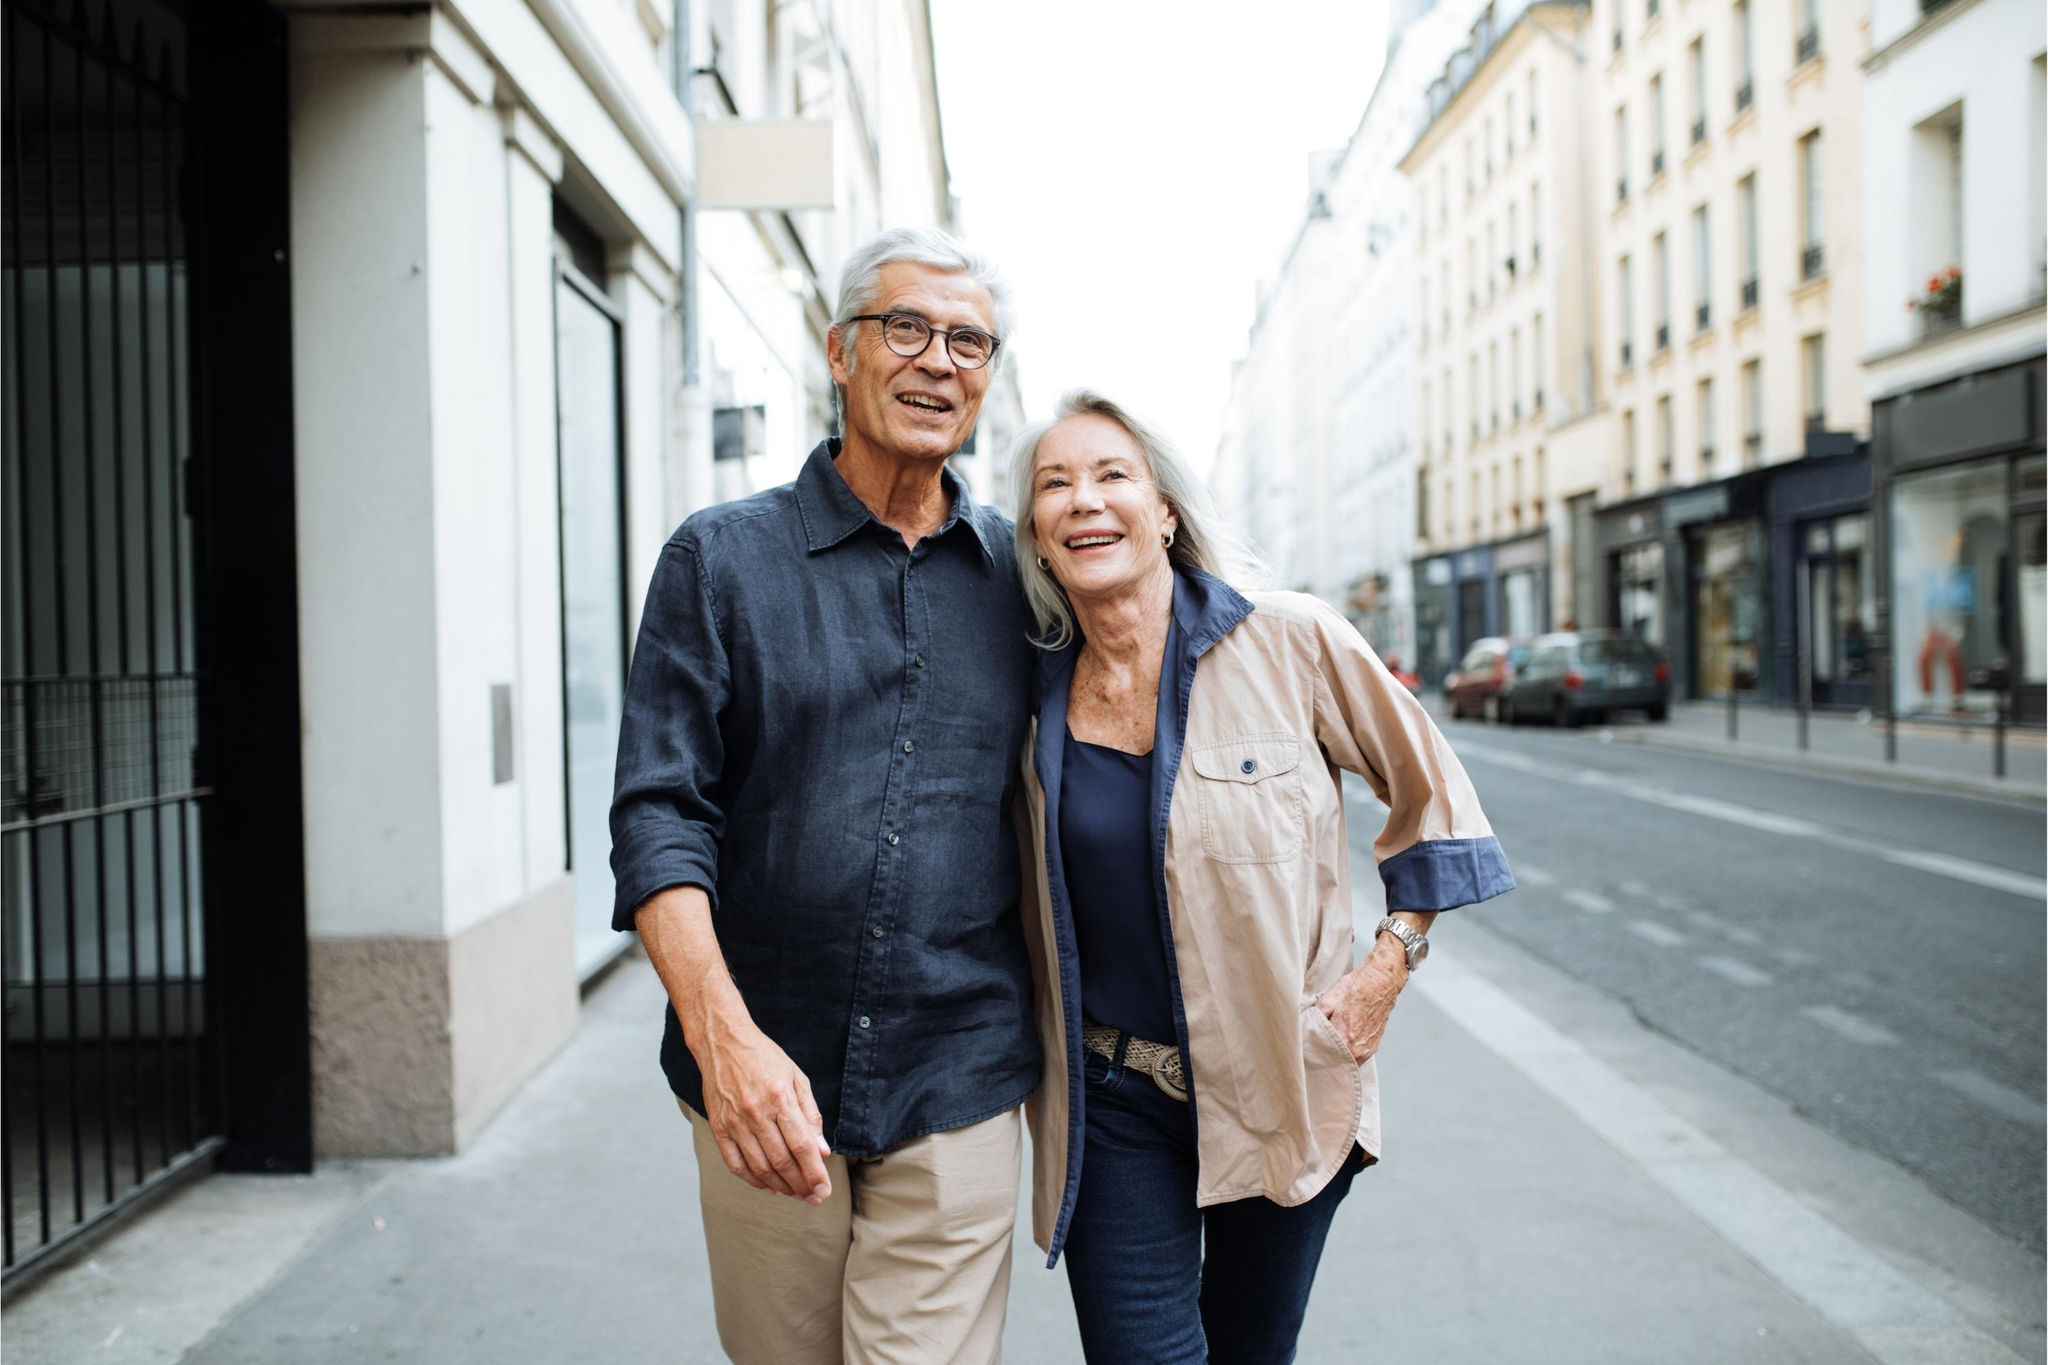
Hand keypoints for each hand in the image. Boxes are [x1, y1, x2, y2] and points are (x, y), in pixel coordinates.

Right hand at [634, 887, 833, 1204]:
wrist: (723, 1041)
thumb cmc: (765, 1058)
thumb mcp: (797, 1078)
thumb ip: (810, 1115)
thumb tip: (822, 1150)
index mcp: (780, 1098)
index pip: (802, 1146)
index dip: (815, 1173)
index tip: (824, 1190)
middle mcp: (756, 1112)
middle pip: (782, 1162)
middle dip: (800, 1185)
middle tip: (813, 1198)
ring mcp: (734, 1122)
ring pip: (760, 1167)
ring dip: (780, 1186)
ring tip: (794, 1194)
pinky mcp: (718, 1127)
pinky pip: (735, 1163)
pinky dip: (752, 1180)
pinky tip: (767, 1185)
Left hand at [1315, 937, 1409, 1063]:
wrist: (1381, 981)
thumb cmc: (1354, 989)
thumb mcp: (1327, 1002)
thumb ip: (1315, 1022)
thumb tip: (1306, 1033)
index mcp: (1345, 1042)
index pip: (1324, 1060)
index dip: (1314, 1057)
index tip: (1307, 1054)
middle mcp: (1359, 1052)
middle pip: (1336, 1064)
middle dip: (1325, 1058)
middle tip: (1314, 1050)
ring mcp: (1368, 1050)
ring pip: (1347, 1060)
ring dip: (1338, 1054)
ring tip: (1329, 1041)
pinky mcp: (1374, 1045)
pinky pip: (1356, 1054)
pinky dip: (1348, 1049)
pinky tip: (1342, 1037)